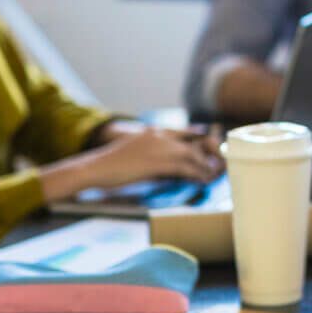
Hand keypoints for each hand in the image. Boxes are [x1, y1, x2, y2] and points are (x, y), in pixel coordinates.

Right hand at [41, 127, 225, 200]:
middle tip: (217, 165)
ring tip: (213, 176)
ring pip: (192, 155)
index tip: (211, 148)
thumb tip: (168, 167)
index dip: (199, 140)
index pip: (184, 132)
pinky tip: (203, 181)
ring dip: (205, 166)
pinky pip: (185, 167)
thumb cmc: (110, 165)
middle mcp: (158, 136)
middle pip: (194, 141)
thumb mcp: (134, 154)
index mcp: (152, 131)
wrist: (94, 167)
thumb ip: (152, 155)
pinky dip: (197, 174)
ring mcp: (158, 148)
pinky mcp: (157, 162)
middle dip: (208, 153)